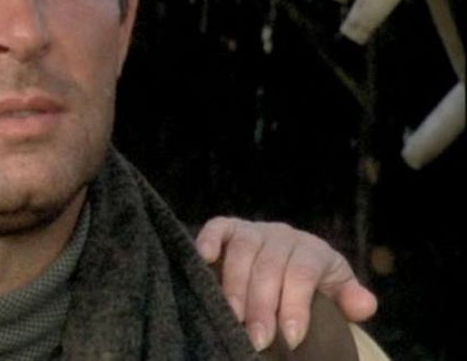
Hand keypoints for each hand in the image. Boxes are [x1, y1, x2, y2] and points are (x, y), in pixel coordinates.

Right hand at [196, 216, 376, 350]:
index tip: (290, 338)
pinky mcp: (229, 228)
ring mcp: (254, 230)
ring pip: (243, 250)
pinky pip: (218, 227)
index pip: (303, 273)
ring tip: (232, 318)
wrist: (290, 263)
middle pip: (270, 265)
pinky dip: (209, 239)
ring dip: (235, 285)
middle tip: (257, 340)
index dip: (296, 305)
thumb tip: (364, 305)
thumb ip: (349, 300)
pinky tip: (203, 259)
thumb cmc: (312, 288)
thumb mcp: (335, 293)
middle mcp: (282, 235)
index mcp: (313, 251)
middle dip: (263, 305)